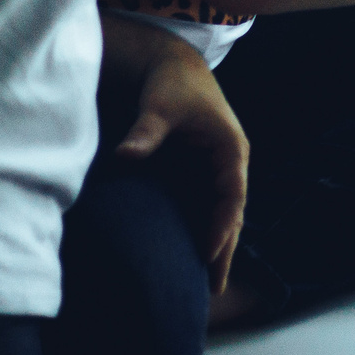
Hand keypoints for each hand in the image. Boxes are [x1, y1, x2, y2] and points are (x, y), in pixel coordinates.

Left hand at [108, 25, 248, 292]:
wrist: (172, 65)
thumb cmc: (171, 84)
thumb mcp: (159, 107)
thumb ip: (145, 132)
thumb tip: (123, 156)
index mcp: (230, 149)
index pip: (231, 194)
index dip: (222, 224)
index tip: (208, 252)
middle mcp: (228, 165)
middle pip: (230, 214)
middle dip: (224, 250)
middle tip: (216, 288)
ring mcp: (215, 172)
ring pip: (220, 217)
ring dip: (216, 247)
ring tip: (210, 286)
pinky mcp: (199, 175)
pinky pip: (204, 211)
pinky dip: (202, 234)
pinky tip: (192, 259)